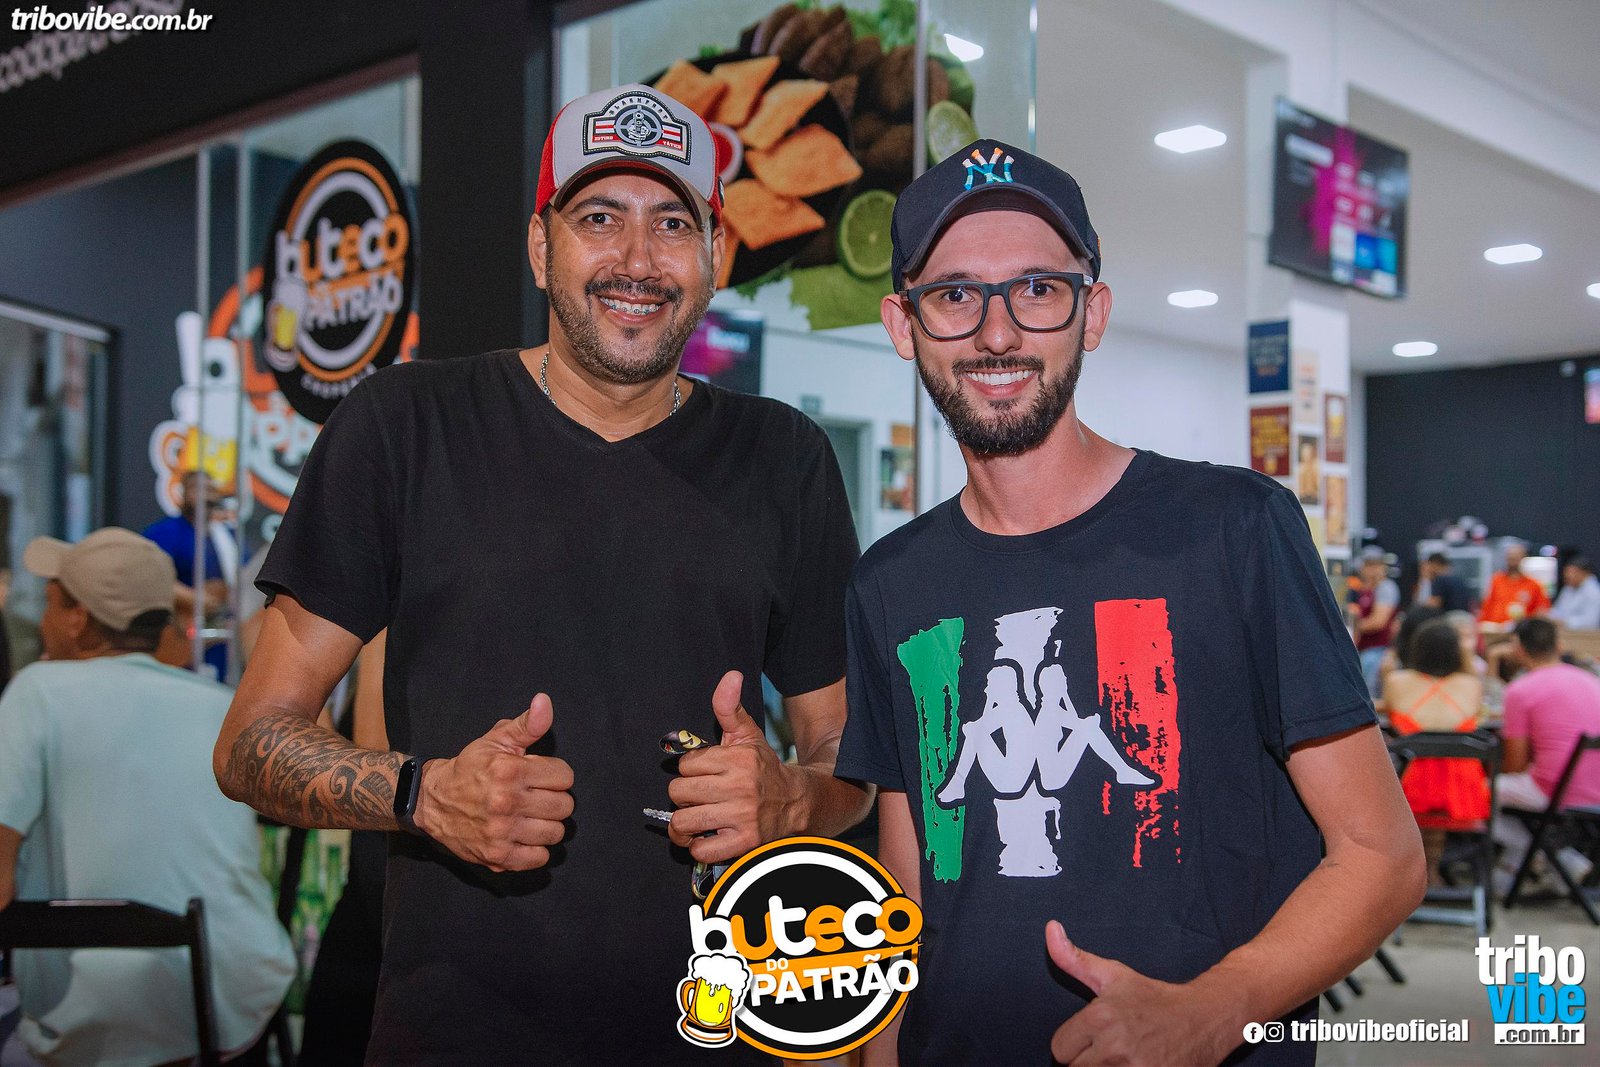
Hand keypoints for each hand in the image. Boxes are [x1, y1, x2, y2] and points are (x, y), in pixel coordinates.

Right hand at [413, 694, 574, 871]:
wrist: (432, 801)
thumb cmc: (470, 768)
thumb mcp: (496, 739)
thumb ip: (527, 724)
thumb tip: (544, 702)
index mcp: (510, 770)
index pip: (565, 777)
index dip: (554, 774)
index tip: (538, 776)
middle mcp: (507, 802)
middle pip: (564, 806)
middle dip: (553, 799)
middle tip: (535, 797)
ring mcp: (502, 832)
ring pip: (556, 833)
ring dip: (546, 825)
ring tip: (529, 816)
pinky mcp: (497, 856)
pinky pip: (539, 858)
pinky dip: (536, 849)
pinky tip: (523, 836)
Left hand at [666, 670, 797, 863]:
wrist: (797, 803)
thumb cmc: (764, 769)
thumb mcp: (748, 735)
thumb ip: (730, 708)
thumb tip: (731, 675)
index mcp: (738, 759)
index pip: (685, 765)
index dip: (691, 771)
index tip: (705, 775)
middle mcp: (740, 787)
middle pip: (678, 792)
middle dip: (685, 796)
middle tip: (700, 797)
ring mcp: (742, 817)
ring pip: (683, 821)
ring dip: (685, 823)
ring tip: (696, 819)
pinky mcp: (744, 843)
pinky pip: (701, 849)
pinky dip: (698, 846)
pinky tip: (707, 837)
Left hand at [1046, 921, 1242, 1066]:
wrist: (1204, 1018)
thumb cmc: (1155, 998)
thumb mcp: (1112, 975)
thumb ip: (1074, 959)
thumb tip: (1050, 929)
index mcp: (1100, 1018)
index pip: (1059, 1049)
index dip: (1073, 1043)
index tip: (1092, 1037)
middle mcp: (1115, 1047)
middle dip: (1087, 1060)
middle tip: (1110, 1047)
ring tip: (1122, 1057)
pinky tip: (1136, 1064)